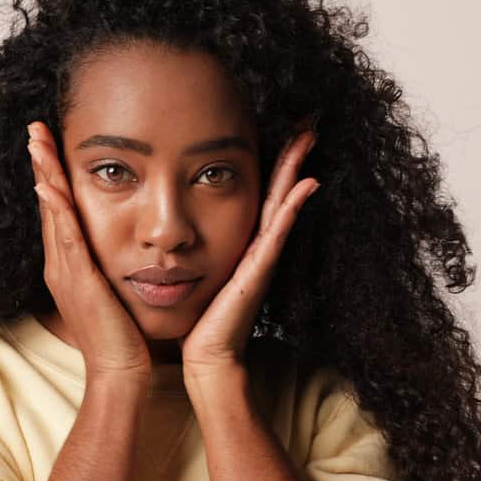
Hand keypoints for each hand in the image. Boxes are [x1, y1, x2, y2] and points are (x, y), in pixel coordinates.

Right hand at [27, 121, 152, 383]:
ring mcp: (66, 272)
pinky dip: (57, 211)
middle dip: (41, 165)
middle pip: (49, 204)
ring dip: (44, 175)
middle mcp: (61, 265)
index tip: (49, 145)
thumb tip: (124, 246)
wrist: (121, 373)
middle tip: (35, 129)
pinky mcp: (79, 281)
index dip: (52, 176)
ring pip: (53, 213)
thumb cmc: (123, 336)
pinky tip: (49, 186)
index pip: (59, 211)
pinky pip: (65, 239)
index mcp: (69, 266)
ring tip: (37, 142)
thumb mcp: (114, 291)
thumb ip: (110, 266)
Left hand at [178, 127, 319, 383]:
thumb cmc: (198, 319)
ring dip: (295, 171)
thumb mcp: (195, 273)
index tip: (279, 132)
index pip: (258, 195)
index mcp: (241, 244)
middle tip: (305, 123)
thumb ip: (193, 250)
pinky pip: (277, 232)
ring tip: (308, 139)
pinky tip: (306, 184)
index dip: (270, 165)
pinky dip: (294, 207)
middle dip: (290, 158)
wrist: (205, 357)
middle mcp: (257, 247)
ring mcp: (261, 258)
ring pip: (282, 204)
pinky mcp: (258, 271)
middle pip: (277, 192)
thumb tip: (172, 230)